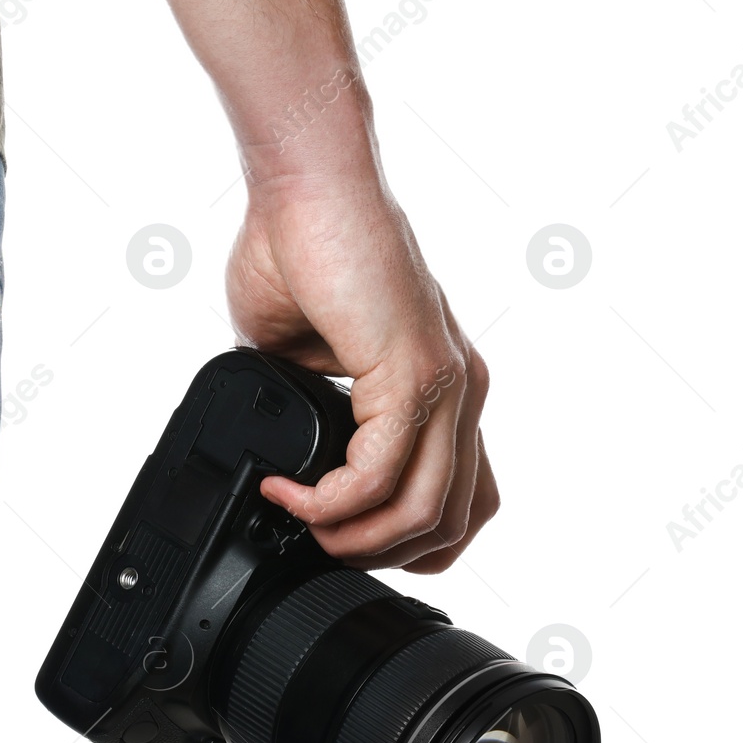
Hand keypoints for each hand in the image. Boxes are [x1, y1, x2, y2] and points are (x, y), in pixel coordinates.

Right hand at [225, 175, 496, 571]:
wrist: (301, 187)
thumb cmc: (296, 247)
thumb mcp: (301, 357)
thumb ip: (309, 410)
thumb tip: (282, 458)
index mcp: (441, 383)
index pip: (461, 495)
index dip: (404, 539)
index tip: (337, 538)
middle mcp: (460, 388)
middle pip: (454, 520)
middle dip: (379, 554)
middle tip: (316, 548)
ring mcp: (446, 383)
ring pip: (424, 513)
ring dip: (354, 540)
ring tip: (300, 525)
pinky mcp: (413, 373)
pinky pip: (379, 475)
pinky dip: (327, 501)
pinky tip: (288, 490)